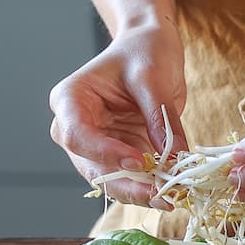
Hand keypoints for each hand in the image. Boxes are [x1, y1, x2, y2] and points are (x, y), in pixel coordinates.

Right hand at [49, 18, 186, 204]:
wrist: (151, 45)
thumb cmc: (144, 49)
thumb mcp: (153, 75)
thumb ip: (159, 115)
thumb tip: (174, 156)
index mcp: (70, 99)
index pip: (78, 135)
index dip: (105, 153)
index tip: (138, 161)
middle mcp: (74, 127)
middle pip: (92, 167)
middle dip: (126, 184)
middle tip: (159, 196)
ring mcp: (95, 144)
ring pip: (110, 180)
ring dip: (138, 192)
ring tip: (169, 199)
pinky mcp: (117, 154)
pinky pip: (128, 177)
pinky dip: (147, 187)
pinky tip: (169, 193)